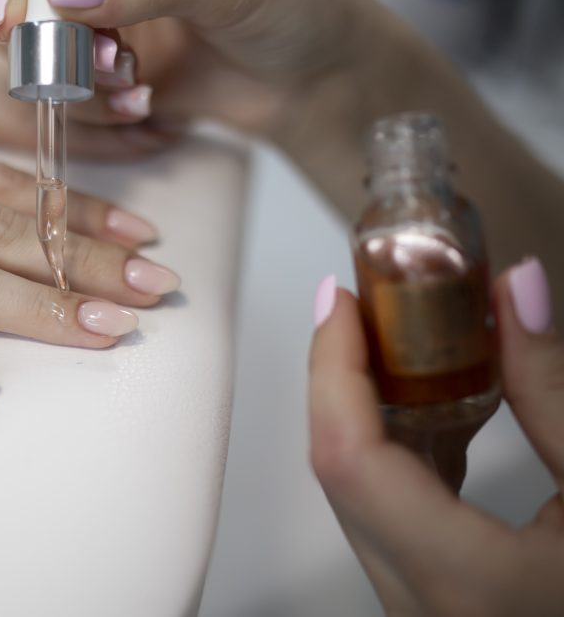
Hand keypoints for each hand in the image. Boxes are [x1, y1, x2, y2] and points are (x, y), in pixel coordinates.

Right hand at [0, 0, 563, 320]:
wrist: (321, 84)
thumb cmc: (297, 6)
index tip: (18, 13)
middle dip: (42, 31)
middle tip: (93, 58)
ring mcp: (102, 22)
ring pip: (34, 46)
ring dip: (70, 75)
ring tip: (130, 82)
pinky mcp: (107, 76)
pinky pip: (65, 93)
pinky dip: (93, 106)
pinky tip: (142, 104)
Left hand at [309, 259, 562, 613]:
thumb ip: (556, 392)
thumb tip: (516, 291)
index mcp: (462, 579)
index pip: (351, 459)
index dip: (334, 369)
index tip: (341, 302)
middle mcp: (418, 602)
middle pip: (343, 469)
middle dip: (349, 376)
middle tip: (372, 307)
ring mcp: (417, 605)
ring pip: (360, 490)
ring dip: (378, 409)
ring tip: (409, 340)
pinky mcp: (432, 594)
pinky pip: (391, 510)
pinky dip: (407, 448)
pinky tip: (446, 403)